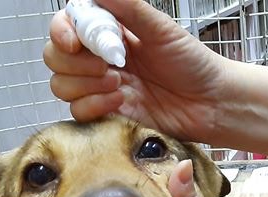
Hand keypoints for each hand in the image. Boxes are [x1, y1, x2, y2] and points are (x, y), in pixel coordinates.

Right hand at [43, 0, 231, 140]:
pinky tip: (122, 101)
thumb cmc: (193, 63)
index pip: (64, 26)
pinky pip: (79, 111)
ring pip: (61, 85)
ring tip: (120, 84)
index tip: (75, 42)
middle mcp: (100, 58)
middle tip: (111, 65)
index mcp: (110, 31)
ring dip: (86, 85)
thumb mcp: (160, 27)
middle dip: (76, 62)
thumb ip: (126, 6)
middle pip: (55, 57)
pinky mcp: (108, 114)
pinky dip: (96, 105)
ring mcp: (102, 87)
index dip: (62, 32)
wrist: (212, 103)